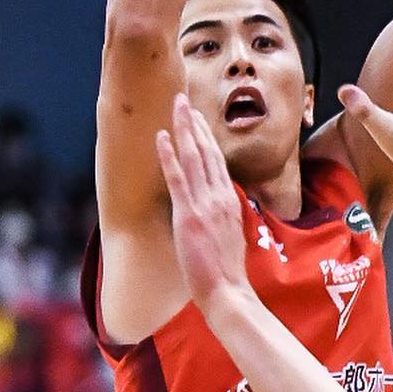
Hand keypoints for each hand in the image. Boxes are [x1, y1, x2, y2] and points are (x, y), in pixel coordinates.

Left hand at [156, 95, 252, 315]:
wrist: (228, 291)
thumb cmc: (227, 273)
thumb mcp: (231, 238)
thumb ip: (223, 219)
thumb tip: (216, 213)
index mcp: (230, 201)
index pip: (217, 161)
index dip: (206, 137)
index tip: (197, 119)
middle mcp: (220, 196)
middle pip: (207, 151)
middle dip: (195, 123)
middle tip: (184, 100)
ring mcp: (205, 204)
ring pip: (194, 157)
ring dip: (184, 128)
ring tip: (176, 105)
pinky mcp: (189, 215)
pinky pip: (177, 178)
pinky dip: (169, 155)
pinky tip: (162, 136)